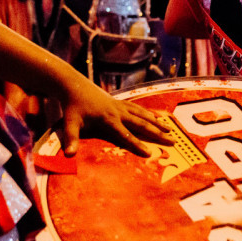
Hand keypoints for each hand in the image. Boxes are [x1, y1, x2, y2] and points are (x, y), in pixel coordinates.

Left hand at [57, 76, 172, 156]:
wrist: (74, 85)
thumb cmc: (72, 107)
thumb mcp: (69, 124)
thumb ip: (70, 139)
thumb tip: (69, 155)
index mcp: (108, 120)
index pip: (125, 135)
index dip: (137, 144)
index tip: (150, 153)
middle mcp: (118, 112)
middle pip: (141, 124)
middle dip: (157, 134)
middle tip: (173, 142)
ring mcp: (121, 106)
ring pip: (143, 115)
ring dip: (157, 123)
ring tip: (171, 130)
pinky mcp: (120, 102)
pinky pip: (138, 108)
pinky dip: (149, 113)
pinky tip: (157, 117)